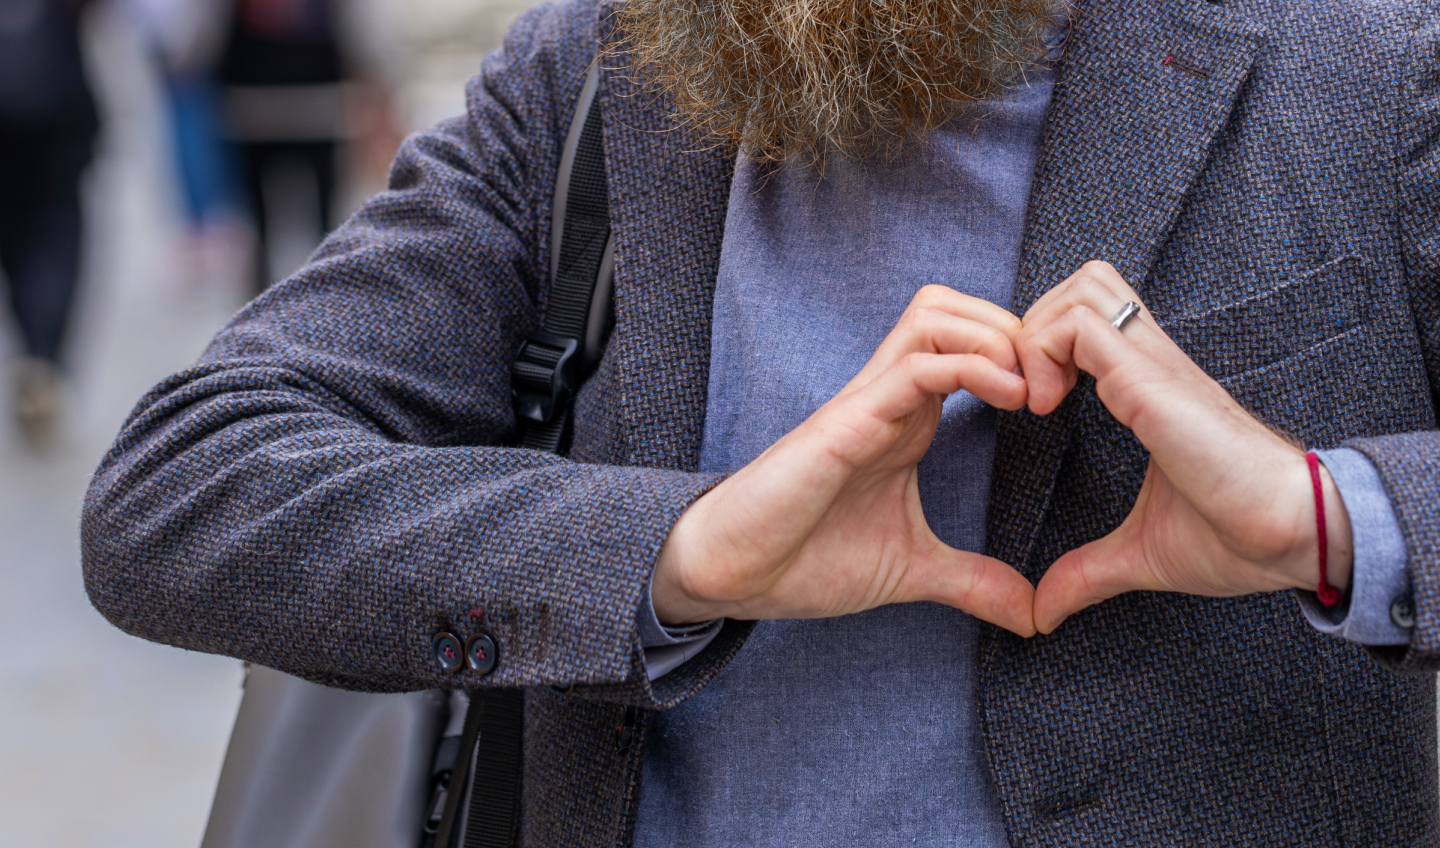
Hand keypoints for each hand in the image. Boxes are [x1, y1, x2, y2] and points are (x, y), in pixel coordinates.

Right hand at [652, 286, 1036, 636]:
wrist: (735, 574)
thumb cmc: (807, 559)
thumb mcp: (913, 570)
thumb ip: (973, 581)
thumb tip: (1032, 616)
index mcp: (908, 419)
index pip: (970, 343)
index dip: (1024, 355)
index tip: (1064, 403)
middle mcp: (889, 396)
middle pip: (955, 307)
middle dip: (1016, 330)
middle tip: (1054, 387)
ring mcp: (867, 402)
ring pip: (934, 315)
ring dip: (994, 336)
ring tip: (1032, 390)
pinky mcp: (847, 421)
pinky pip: (914, 366)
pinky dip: (970, 367)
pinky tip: (1009, 399)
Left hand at [1016, 262, 1353, 633]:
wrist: (1296, 536)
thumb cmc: (1237, 536)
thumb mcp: (1140, 554)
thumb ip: (1086, 574)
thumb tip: (1043, 613)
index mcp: (1150, 387)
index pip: (1090, 315)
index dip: (1046, 347)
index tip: (1029, 409)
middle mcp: (1152, 362)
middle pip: (1084, 282)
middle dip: (1036, 325)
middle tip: (1024, 394)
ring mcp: (1154, 366)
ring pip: (1083, 288)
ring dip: (1038, 334)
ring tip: (1034, 400)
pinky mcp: (1152, 382)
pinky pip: (1082, 328)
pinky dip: (1044, 353)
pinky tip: (1044, 409)